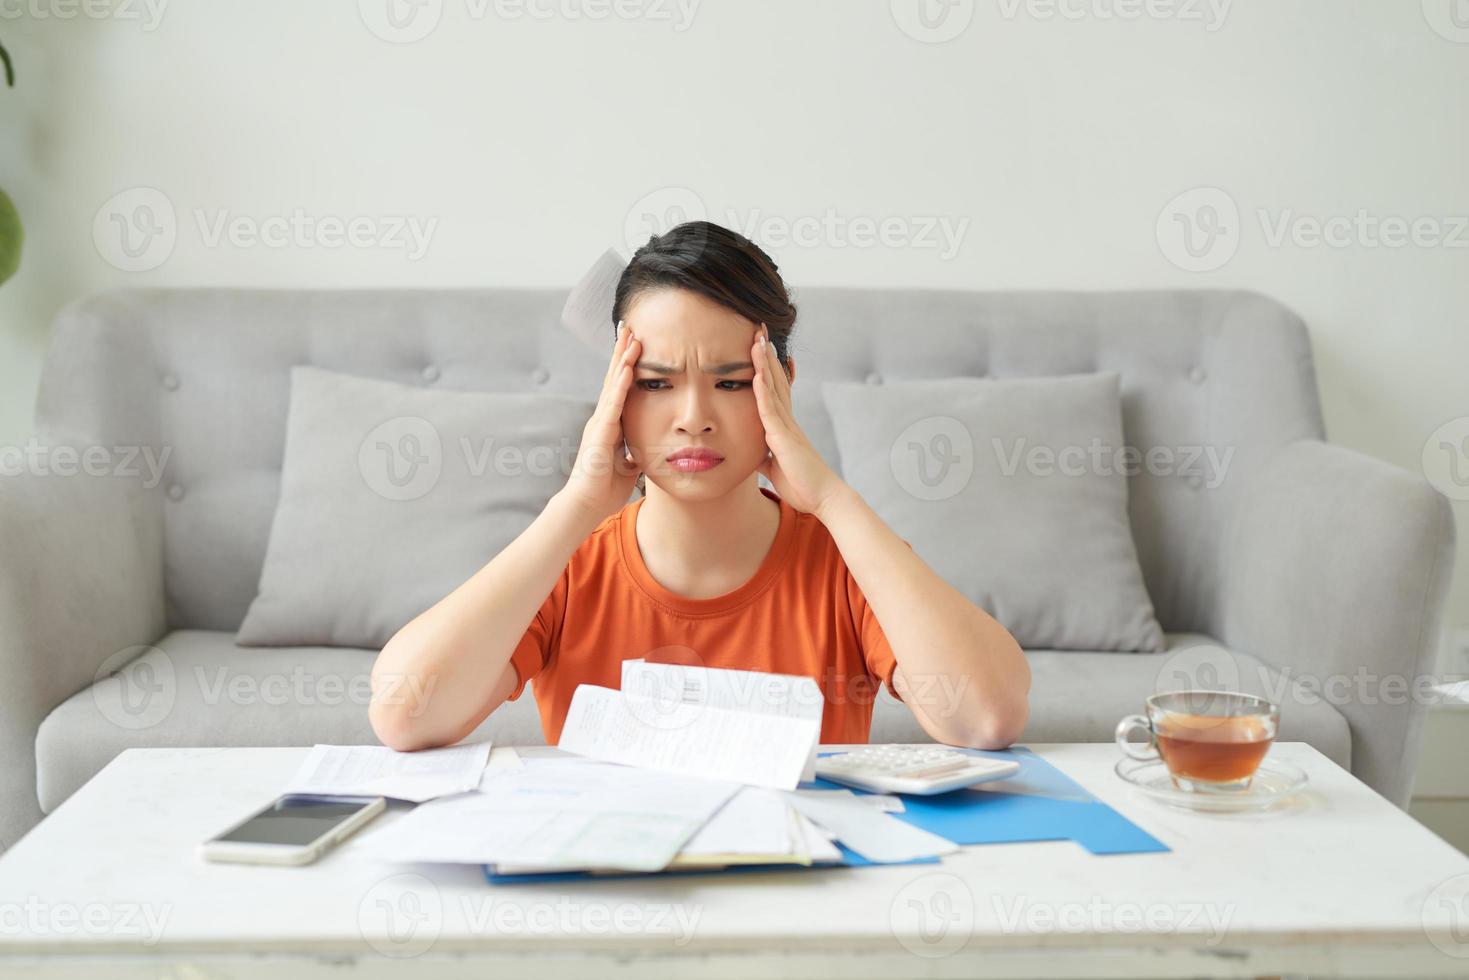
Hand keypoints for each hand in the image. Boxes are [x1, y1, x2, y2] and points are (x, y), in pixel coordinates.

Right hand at [559, 320, 642, 523]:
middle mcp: (603, 418)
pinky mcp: (600, 433)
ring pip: (613, 385)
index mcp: (610, 425)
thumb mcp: (628, 466)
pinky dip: (620, 385)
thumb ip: (634, 453)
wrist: (587, 505)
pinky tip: (627, 367)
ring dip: (623, 360)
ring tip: (631, 336)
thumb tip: (645, 449)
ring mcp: (600, 423)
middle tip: (631, 326)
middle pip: (614, 378)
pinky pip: (613, 404)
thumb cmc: (605, 489)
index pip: (621, 389)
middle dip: (623, 352)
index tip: (637, 344)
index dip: (628, 366)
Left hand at [751, 322, 849, 518]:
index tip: (760, 347)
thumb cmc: (802, 485)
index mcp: (785, 426)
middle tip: (759, 329)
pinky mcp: (784, 437)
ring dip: (764, 363)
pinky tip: (756, 373)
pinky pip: (771, 409)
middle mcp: (788, 420)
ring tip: (757, 338)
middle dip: (766, 355)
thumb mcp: (775, 467)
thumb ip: (764, 455)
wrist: (823, 498)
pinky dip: (763, 390)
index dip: (767, 367)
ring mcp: (787, 426)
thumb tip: (753, 453)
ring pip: (773, 387)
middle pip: (776, 379)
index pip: (774, 389)